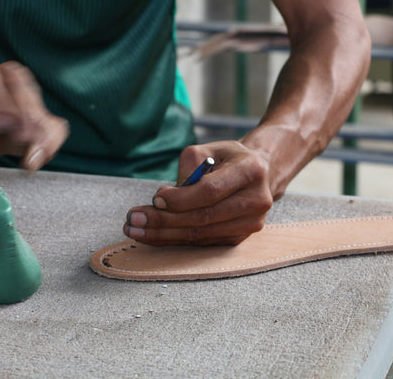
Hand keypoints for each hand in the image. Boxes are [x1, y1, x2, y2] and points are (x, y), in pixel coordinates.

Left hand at [123, 142, 272, 245]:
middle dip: (163, 220)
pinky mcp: (240, 237)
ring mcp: (250, 223)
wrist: (259, 173)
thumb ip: (187, 169)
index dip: (180, 199)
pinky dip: (175, 240)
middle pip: (203, 217)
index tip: (155, 199)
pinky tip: (153, 236)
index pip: (210, 191)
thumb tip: (163, 201)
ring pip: (200, 233)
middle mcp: (256, 200)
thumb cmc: (226, 159)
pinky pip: (202, 241)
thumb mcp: (207, 151)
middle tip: (133, 219)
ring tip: (136, 230)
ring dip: (163, 234)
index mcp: (249, 171)